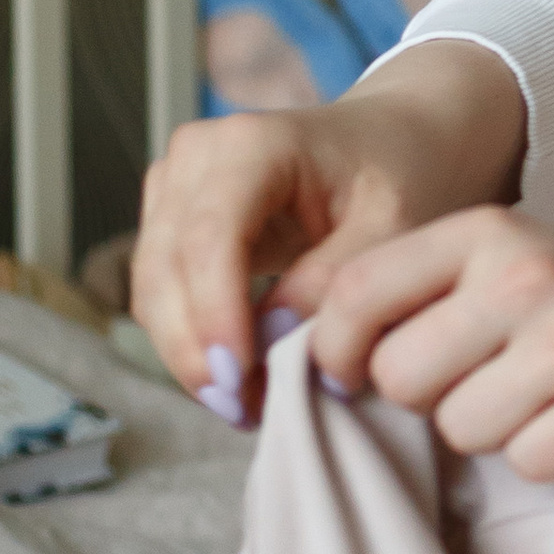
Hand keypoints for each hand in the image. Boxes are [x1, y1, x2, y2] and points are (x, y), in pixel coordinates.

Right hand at [131, 43, 528, 398]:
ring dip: (189, 354)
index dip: (215, 315)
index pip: (210, 239)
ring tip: (245, 406)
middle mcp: (196, 158)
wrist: (394, 142)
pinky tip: (237, 379)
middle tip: (243, 411)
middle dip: (197, 350)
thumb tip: (274, 336)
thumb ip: (335, 278)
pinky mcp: (171, 219)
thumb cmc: (400, 175)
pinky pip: (163, 293)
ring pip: (153, 288)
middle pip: (167, 269)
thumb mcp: (393, 224)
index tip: (237, 380)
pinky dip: (192, 340)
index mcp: (251, 144)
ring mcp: (175, 186)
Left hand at [306, 210, 553, 479]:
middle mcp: (525, 276)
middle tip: (478, 386)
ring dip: (490, 434)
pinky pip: (527, 464)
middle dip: (422, 400)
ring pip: (458, 429)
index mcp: (488, 231)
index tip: (351, 374)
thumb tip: (309, 360)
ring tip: (541, 402)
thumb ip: (427, 292)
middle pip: (395, 374)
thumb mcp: (517, 263)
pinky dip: (549, 460)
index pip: (355, 291)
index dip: (333, 348)